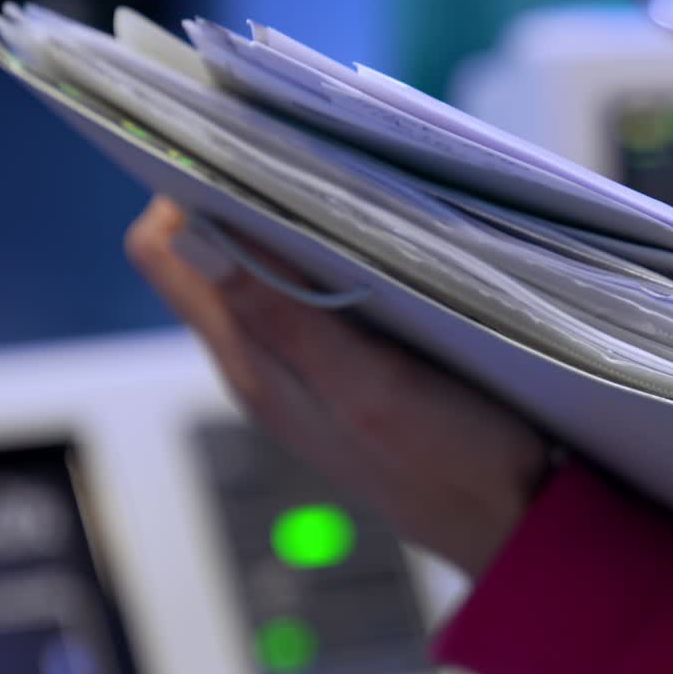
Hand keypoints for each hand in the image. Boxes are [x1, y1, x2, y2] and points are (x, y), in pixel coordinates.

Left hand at [125, 198, 549, 577]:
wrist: (509, 526)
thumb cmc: (449, 464)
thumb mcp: (367, 386)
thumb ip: (281, 314)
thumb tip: (188, 233)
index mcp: (252, 364)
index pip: (163, 250)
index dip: (183, 187)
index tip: (243, 146)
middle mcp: (261, 362)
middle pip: (207, 249)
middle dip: (240, 193)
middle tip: (308, 159)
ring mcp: (301, 369)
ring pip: (260, 269)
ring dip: (290, 225)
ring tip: (347, 196)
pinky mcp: (344, 371)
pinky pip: (309, 294)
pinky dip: (329, 259)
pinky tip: (376, 249)